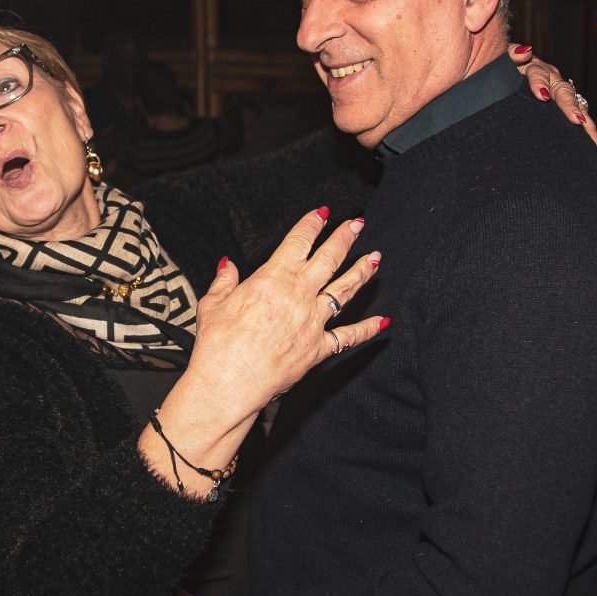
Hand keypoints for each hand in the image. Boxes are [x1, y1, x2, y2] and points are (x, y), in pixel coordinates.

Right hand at [181, 208, 383, 424]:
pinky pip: (348, 337)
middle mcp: (299, 295)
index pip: (298, 242)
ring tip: (375, 258)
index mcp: (273, 279)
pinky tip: (383, 321)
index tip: (322, 213)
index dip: (312, 224)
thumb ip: (224, 282)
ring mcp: (313, 322)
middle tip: (356, 224)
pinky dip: (367, 329)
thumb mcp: (213, 304)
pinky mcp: (318, 349)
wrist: (230, 382)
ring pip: (344, 291)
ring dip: (361, 272)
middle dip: (344, 238)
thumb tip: (227, 266)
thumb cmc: (218, 345)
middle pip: (329, 259)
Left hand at [511, 44, 596, 155]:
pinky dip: (589, 132)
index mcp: (534, 67)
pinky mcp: (565, 106)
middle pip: (563, 91)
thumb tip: (525, 52)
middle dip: (570, 106)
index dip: (540, 83)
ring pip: (577, 106)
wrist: (505, 75)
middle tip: (577, 120)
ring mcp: (561, 92)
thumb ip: (511, 54)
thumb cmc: (502, 69)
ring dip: (587, 123)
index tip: (542, 95)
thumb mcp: (503, 59)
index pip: (538, 73)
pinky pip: (579, 118)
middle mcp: (552, 79)